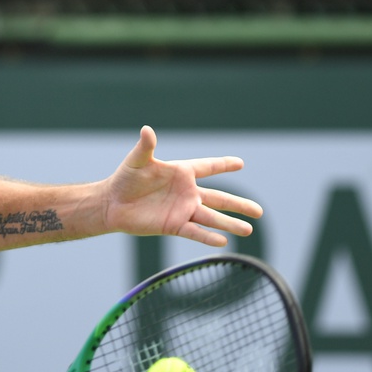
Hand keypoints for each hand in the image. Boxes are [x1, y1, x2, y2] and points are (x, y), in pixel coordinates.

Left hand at [104, 126, 262, 245]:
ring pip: (212, 218)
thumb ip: (146, 147)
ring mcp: (182, 210)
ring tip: (249, 230)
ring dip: (229, 224)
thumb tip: (146, 130)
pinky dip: (208, 237)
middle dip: (239, 205)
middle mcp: (187, 193)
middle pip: (219, 199)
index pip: (208, 167)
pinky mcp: (174, 226)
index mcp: (182, 173)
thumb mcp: (137, 161)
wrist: (112, 204)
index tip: (240, 162)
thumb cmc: (124, 179)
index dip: (223, 164)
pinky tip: (224, 242)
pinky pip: (195, 232)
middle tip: (259, 211)